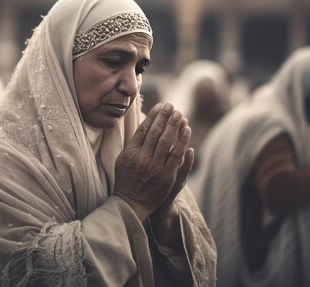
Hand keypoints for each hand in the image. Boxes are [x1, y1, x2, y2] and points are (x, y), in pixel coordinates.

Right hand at [114, 103, 191, 220]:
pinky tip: (186, 130)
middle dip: (165, 117)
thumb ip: (132, 143)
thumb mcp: (122, 159)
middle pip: (156, 133)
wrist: (132, 202)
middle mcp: (142, 158)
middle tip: (172, 106)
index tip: (160, 106)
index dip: (153, 116)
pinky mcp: (167, 176)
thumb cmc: (126, 178)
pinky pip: (176, 155)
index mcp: (131, 153)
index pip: (144, 129)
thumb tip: (143, 125)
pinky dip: (182, 141)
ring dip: (174, 126)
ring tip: (180, 114)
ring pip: (167, 142)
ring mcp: (155, 167)